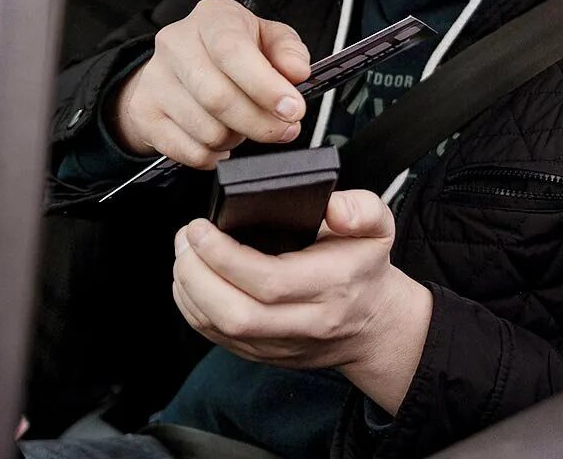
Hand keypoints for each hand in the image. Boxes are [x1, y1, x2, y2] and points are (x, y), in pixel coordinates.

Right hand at [111, 0, 310, 166]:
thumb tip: (296, 72)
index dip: (266, 86)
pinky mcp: (144, 113)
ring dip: (237, 138)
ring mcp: (155, 79)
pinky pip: (187, 151)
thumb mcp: (267, 38)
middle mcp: (176, 44)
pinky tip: (223, 139)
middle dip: (260, 122)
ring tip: (244, 125)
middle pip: (218, 98)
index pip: (233, 51)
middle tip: (285, 129)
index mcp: (211, 18)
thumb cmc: (232, 50)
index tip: (293, 109)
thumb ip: (288, 51)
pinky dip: (214, 155)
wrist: (178, 65)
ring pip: (205, 130)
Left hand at [171, 191, 432, 414]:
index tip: (201, 228)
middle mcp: (306, 322)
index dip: (225, 257)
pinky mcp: (261, 354)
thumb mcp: (379, 227)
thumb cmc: (364, 267)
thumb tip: (333, 207)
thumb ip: (362, 209)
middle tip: (185, 240)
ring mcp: (281, 344)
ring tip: (183, 254)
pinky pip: (215, 338)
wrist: (370, 323)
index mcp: (332, 286)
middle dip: (197, 276)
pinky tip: (189, 280)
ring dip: (189, 291)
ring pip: (220, 329)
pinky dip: (193, 308)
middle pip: (236, 313)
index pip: (270, 280)